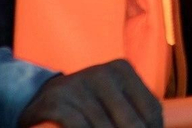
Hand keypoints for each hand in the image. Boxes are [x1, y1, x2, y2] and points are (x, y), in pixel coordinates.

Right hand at [15, 60, 161, 127]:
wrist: (40, 98)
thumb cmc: (88, 104)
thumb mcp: (114, 99)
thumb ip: (135, 112)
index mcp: (122, 69)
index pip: (151, 111)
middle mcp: (101, 73)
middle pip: (132, 122)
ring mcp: (77, 85)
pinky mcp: (55, 101)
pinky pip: (80, 127)